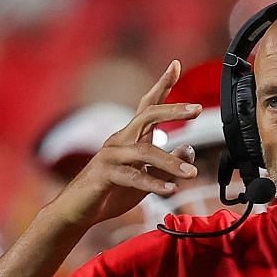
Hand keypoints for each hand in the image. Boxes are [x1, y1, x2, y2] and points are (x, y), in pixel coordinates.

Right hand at [46, 61, 203, 232]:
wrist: (79, 211)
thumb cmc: (112, 192)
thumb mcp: (146, 178)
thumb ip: (165, 164)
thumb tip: (189, 149)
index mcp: (130, 138)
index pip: (148, 106)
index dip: (162, 86)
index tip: (176, 65)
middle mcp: (120, 140)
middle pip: (147, 116)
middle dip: (172, 110)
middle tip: (197, 108)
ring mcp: (110, 156)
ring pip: (144, 152)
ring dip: (171, 162)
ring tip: (192, 174)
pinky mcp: (104, 175)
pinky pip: (132, 176)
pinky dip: (153, 183)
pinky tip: (171, 190)